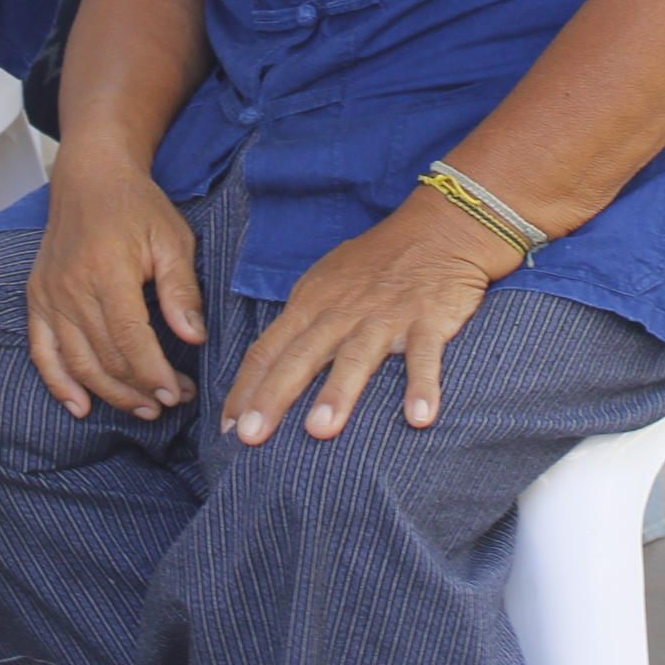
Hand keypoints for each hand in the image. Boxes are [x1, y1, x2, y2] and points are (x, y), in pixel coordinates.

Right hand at [25, 154, 207, 420]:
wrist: (90, 177)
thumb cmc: (136, 207)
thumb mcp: (172, 239)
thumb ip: (181, 290)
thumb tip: (194, 337)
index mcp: (108, 270)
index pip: (129, 338)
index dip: (152, 373)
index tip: (176, 393)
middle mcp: (72, 287)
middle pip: (104, 357)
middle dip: (139, 388)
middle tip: (169, 403)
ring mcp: (50, 296)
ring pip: (77, 362)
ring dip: (109, 393)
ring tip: (142, 408)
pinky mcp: (37, 299)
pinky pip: (42, 352)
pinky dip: (59, 383)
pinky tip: (81, 406)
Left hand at [219, 188, 518, 443]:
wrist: (438, 228)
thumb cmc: (377, 263)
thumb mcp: (328, 284)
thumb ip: (302, 326)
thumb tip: (268, 373)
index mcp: (312, 303)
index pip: (268, 349)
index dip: (245, 389)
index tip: (226, 429)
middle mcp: (341, 311)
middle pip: (301, 356)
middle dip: (274, 396)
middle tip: (250, 437)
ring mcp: (385, 316)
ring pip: (356, 355)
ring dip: (338, 392)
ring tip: (319, 430)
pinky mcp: (427, 318)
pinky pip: (424, 355)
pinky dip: (423, 384)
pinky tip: (419, 417)